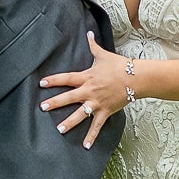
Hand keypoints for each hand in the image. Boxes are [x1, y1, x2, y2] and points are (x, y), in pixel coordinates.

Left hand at [39, 33, 129, 147]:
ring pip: (80, 114)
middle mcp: (90, 91)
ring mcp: (97, 103)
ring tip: (59, 129)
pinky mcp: (105, 111)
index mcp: (87, 77)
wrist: (136, 78)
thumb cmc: (120, 66)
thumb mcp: (104, 55)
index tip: (41, 83)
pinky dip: (91, 136)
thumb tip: (88, 32)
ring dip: (69, 122)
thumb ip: (93, 45)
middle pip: (69, 98)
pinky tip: (85, 146)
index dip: (54, 80)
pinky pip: (97, 125)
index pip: (67, 78)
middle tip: (42, 107)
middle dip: (55, 102)